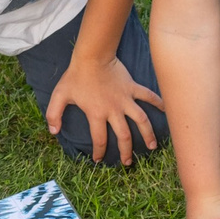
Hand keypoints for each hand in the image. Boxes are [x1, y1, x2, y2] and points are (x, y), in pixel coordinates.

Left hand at [45, 55, 162, 163]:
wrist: (92, 56)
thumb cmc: (75, 76)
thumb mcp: (59, 95)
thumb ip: (54, 114)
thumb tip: (53, 131)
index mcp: (97, 114)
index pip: (100, 139)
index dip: (99, 152)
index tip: (99, 159)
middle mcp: (114, 110)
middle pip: (124, 135)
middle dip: (126, 151)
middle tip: (127, 162)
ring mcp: (125, 99)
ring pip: (141, 120)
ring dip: (147, 134)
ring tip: (152, 146)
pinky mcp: (132, 88)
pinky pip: (148, 96)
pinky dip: (158, 102)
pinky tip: (166, 109)